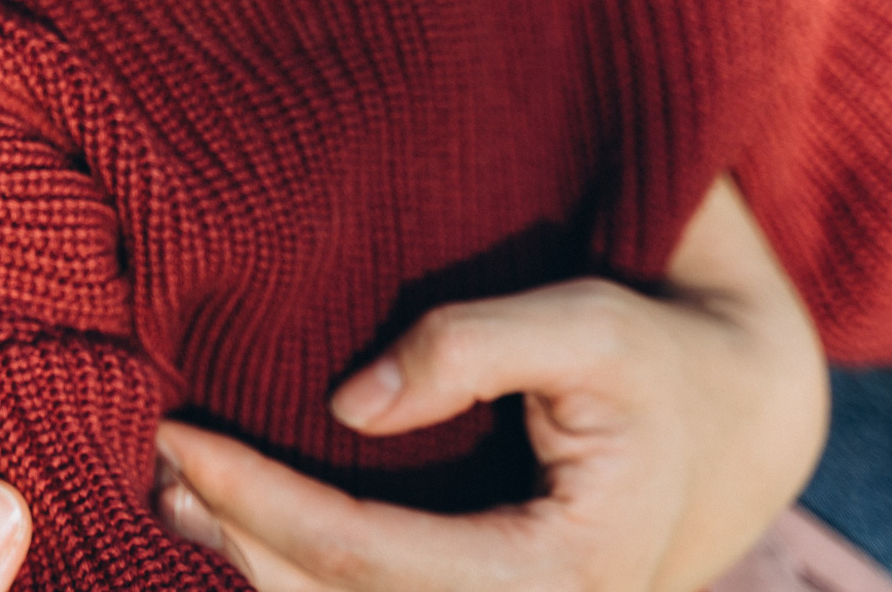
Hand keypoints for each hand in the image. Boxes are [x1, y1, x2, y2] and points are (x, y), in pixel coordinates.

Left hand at [151, 178, 826, 591]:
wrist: (730, 421)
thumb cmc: (657, 360)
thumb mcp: (588, 324)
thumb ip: (473, 346)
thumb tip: (347, 404)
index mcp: (560, 575)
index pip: (366, 556)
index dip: (260, 500)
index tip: (182, 436)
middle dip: (238, 534)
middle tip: (161, 455)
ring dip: (251, 558)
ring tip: (176, 487)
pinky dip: (292, 562)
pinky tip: (233, 512)